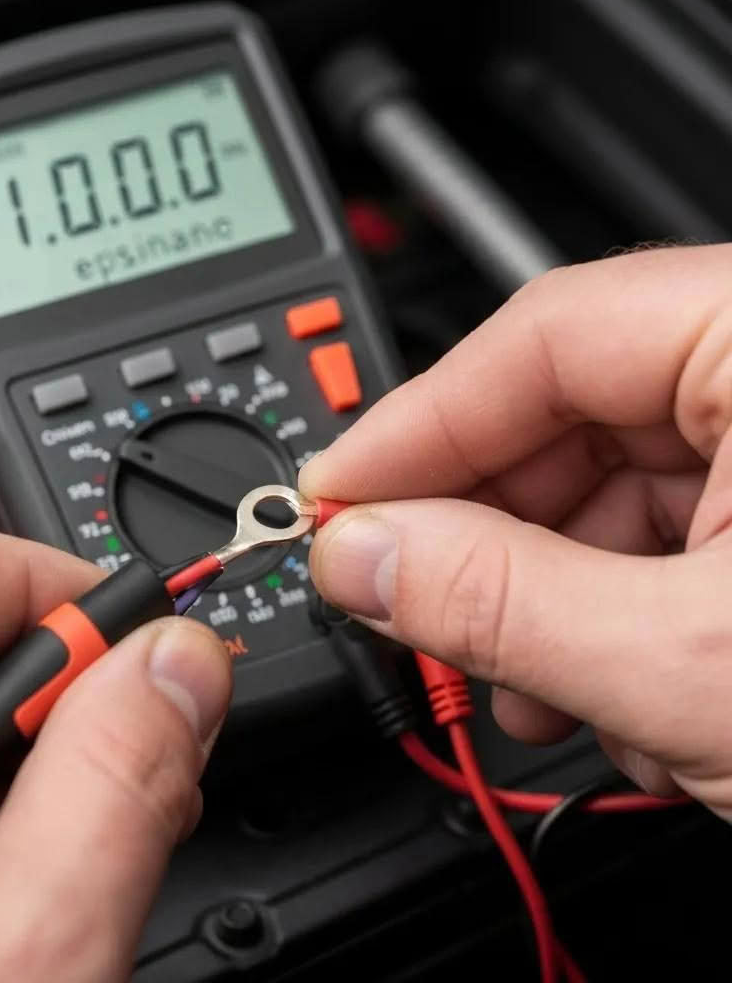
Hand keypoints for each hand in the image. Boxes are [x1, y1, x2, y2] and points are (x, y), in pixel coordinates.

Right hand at [301, 243, 731, 819]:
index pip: (542, 335)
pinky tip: (612, 691)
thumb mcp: (693, 665)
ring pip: (605, 488)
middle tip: (406, 605)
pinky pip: (661, 533)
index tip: (333, 498)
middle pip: (563, 416)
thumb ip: (498, 601)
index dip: (415, 426)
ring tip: (533, 688)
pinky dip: (614, 615)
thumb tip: (357, 553)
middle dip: (480, 536)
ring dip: (545, 598)